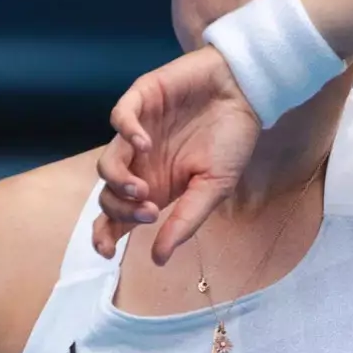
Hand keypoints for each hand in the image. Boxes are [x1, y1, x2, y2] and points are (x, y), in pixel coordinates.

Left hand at [92, 45, 260, 264]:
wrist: (247, 93)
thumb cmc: (233, 140)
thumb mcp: (214, 188)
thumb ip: (186, 220)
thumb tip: (158, 259)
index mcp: (157, 186)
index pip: (118, 215)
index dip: (105, 233)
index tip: (107, 251)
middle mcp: (141, 163)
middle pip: (107, 195)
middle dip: (120, 211)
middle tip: (149, 212)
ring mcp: (138, 131)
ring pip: (106, 163)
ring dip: (118, 181)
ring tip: (143, 188)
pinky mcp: (141, 100)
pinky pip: (119, 118)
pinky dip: (126, 133)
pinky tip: (145, 143)